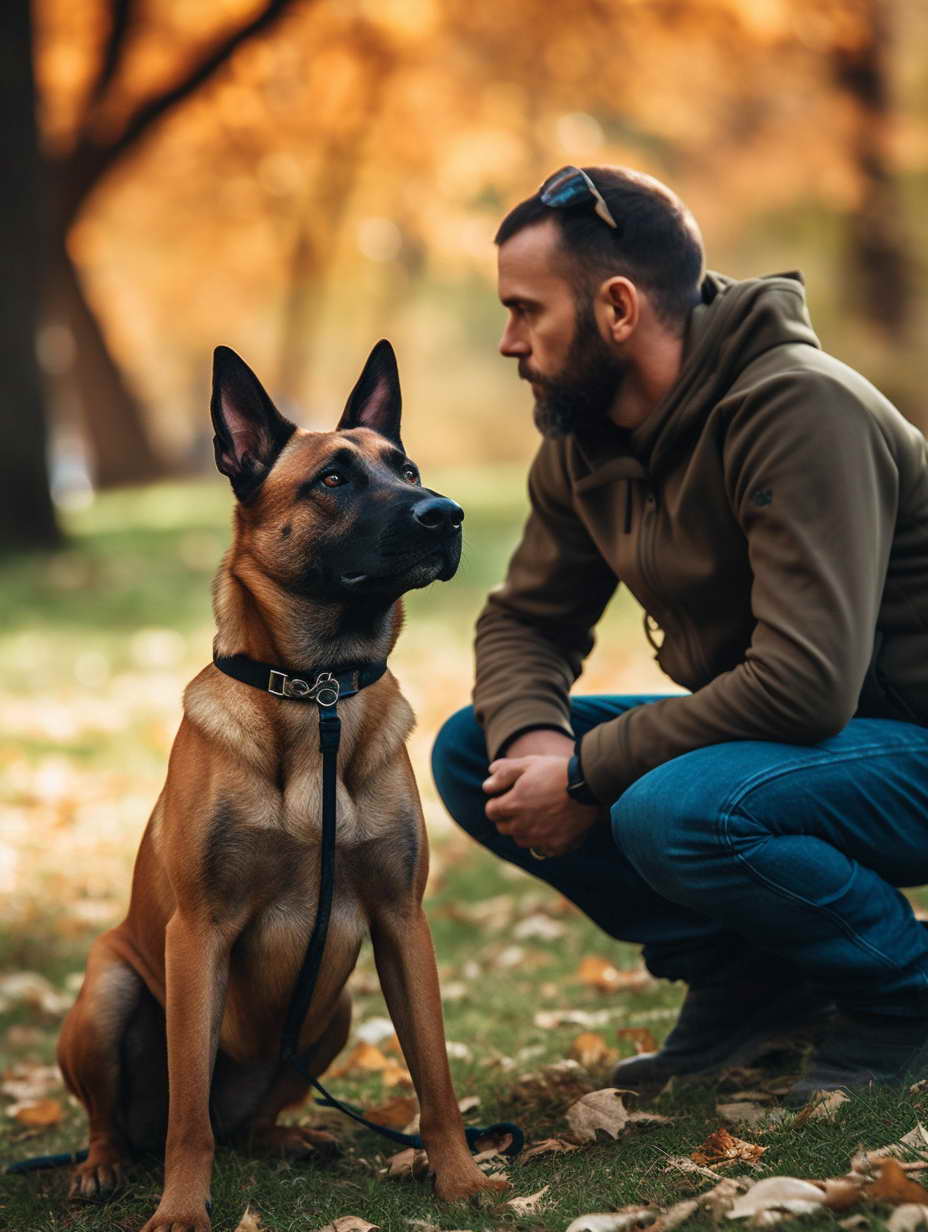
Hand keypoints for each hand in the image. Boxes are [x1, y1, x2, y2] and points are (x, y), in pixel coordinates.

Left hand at [482, 754, 601, 856]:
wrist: (589, 785)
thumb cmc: (557, 771)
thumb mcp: (528, 763)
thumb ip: (504, 773)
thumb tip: (486, 786)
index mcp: (513, 805)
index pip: (491, 811)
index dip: (498, 803)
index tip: (508, 797)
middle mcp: (522, 826)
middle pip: (504, 828)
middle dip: (508, 817)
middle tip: (523, 805)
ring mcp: (539, 838)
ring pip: (521, 840)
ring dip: (523, 830)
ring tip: (538, 815)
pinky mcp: (556, 846)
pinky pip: (542, 850)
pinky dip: (543, 842)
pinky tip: (552, 828)